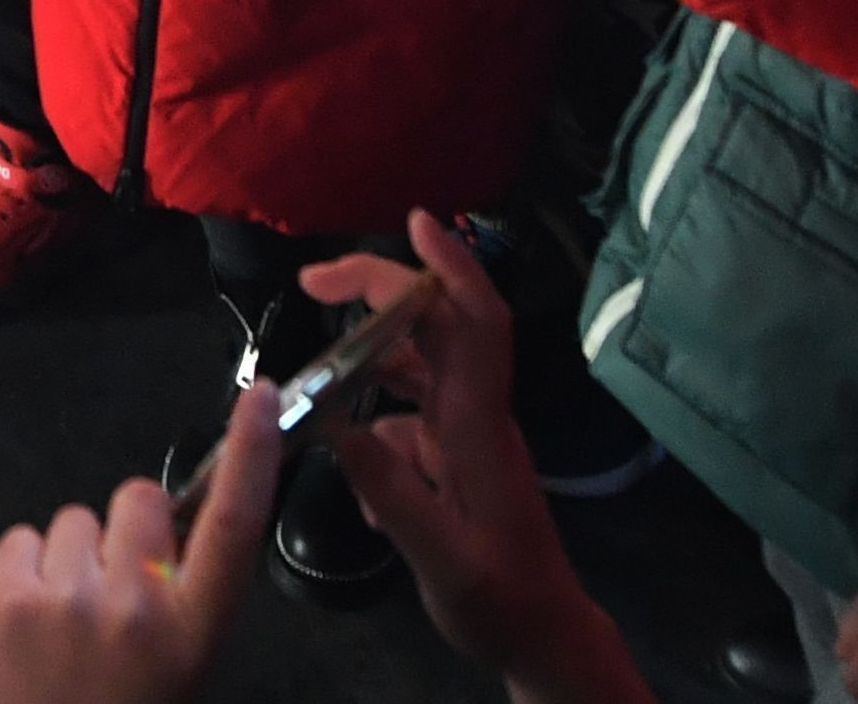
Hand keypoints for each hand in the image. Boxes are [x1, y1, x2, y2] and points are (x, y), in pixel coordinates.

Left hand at [0, 381, 278, 703]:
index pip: (234, 526)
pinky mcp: (1, 600)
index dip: (251, 455)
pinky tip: (24, 625)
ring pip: (73, 519)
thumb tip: (162, 543)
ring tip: (63, 623)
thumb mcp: (173, 677)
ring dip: (71, 557)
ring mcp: (64, 601)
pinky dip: (22, 573)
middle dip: (129, 528)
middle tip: (115, 587)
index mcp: (191, 634)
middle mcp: (135, 607)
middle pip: (139, 499)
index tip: (260, 398)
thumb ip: (176, 608)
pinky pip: (20, 539)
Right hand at [305, 215, 642, 700]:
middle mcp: (477, 418)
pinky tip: (350, 467)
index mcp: (479, 426)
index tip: (415, 221)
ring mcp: (469, 439)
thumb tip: (337, 426)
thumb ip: (391, 491)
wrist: (544, 637)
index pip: (477, 322)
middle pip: (437, 328)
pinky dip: (377, 428)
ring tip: (318, 365)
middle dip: (381, 291)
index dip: (452, 265)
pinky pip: (412, 422)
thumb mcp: (441, 556)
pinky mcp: (459, 464)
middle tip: (313, 279)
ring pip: (420, 370)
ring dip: (373, 356)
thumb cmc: (501, 599)